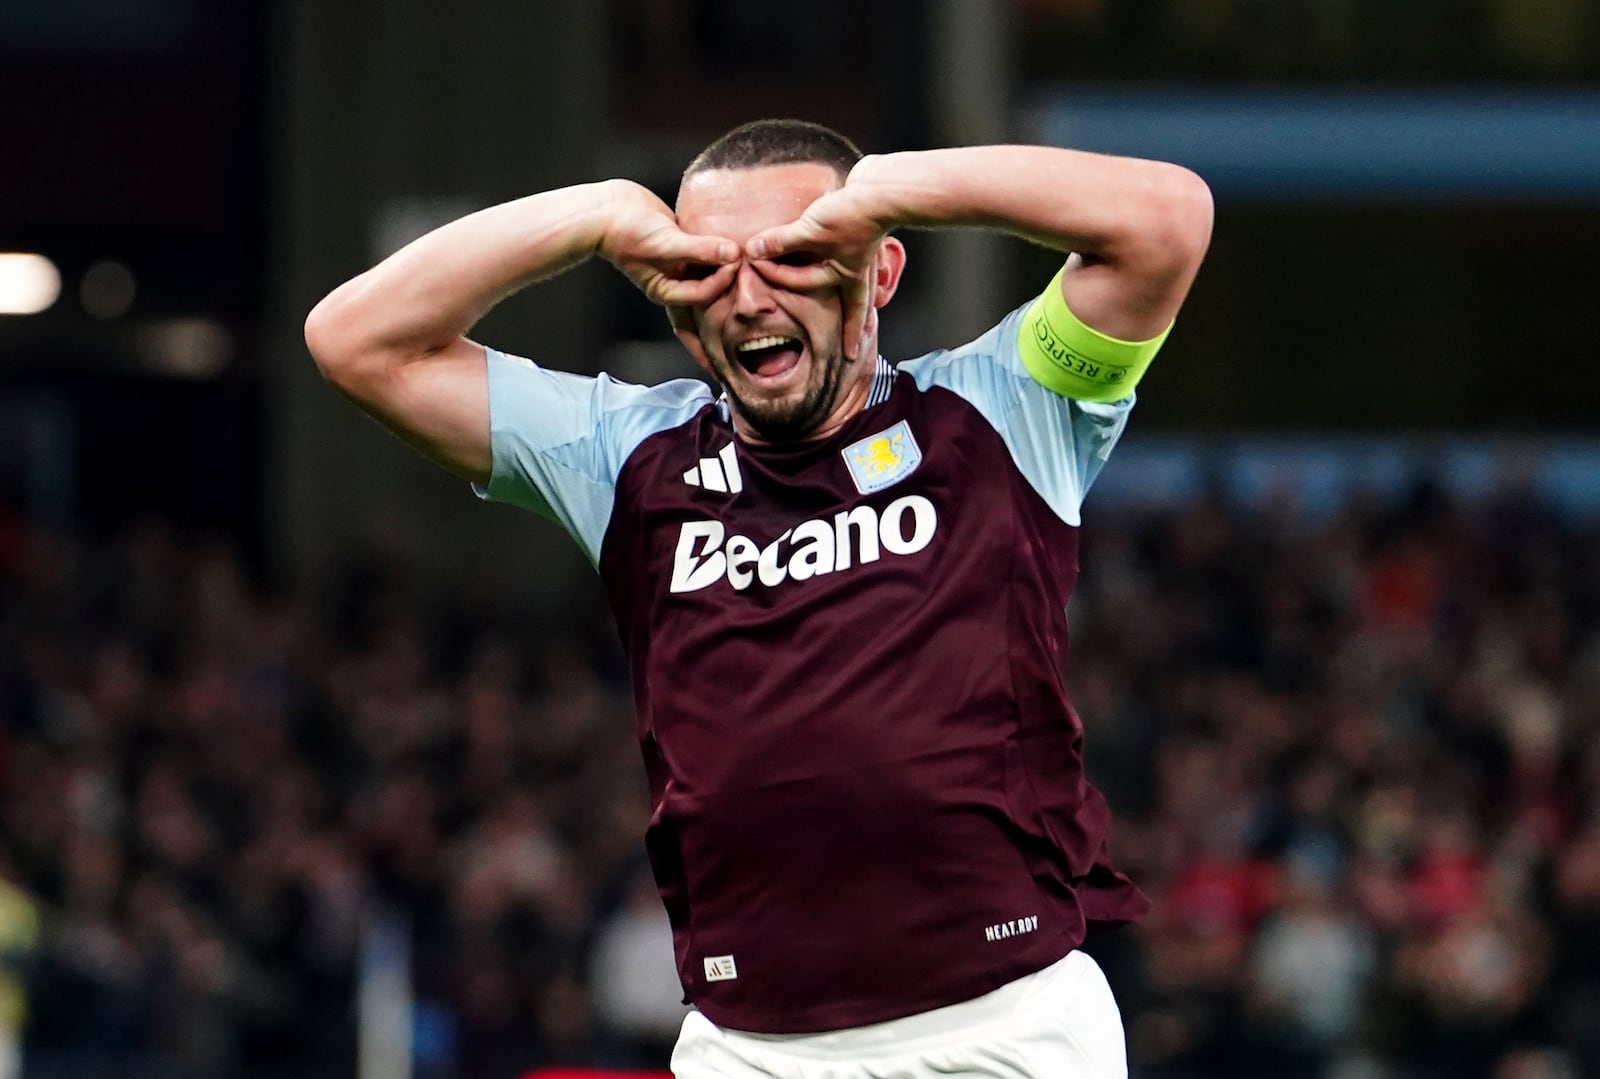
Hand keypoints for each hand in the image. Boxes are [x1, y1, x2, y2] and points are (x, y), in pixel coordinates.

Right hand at [597, 180, 739, 306]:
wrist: (607, 209)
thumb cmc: (628, 232)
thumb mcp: (666, 243)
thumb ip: (700, 249)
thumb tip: (734, 254)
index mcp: (668, 291)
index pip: (704, 293)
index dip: (723, 279)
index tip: (736, 258)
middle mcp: (676, 281)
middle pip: (710, 292)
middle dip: (729, 292)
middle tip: (755, 290)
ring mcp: (679, 263)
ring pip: (710, 269)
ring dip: (727, 267)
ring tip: (752, 268)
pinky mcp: (683, 243)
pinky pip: (706, 250)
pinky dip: (719, 248)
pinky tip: (736, 244)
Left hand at [744, 184, 889, 360]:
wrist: (884, 189)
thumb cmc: (853, 215)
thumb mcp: (811, 230)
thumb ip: (781, 241)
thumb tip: (754, 250)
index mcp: (848, 278)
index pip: (802, 282)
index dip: (777, 273)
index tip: (756, 262)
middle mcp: (858, 271)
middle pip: (857, 308)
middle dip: (853, 330)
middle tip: (853, 352)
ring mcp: (863, 254)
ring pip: (859, 287)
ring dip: (856, 303)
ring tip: (857, 318)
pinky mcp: (861, 235)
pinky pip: (851, 259)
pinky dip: (848, 268)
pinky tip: (847, 264)